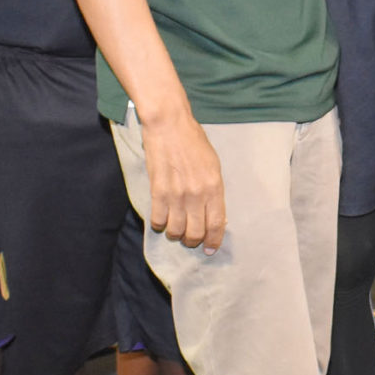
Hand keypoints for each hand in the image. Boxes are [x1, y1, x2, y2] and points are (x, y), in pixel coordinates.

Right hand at [140, 108, 228, 252]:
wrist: (169, 125)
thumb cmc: (194, 142)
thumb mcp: (214, 165)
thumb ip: (214, 190)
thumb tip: (214, 213)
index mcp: (214, 186)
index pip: (217, 224)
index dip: (214, 240)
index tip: (210, 249)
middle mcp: (197, 194)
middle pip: (195, 232)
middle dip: (193, 241)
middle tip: (190, 240)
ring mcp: (176, 194)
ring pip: (176, 230)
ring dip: (175, 234)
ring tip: (174, 229)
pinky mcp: (157, 191)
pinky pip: (158, 219)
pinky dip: (159, 224)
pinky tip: (160, 220)